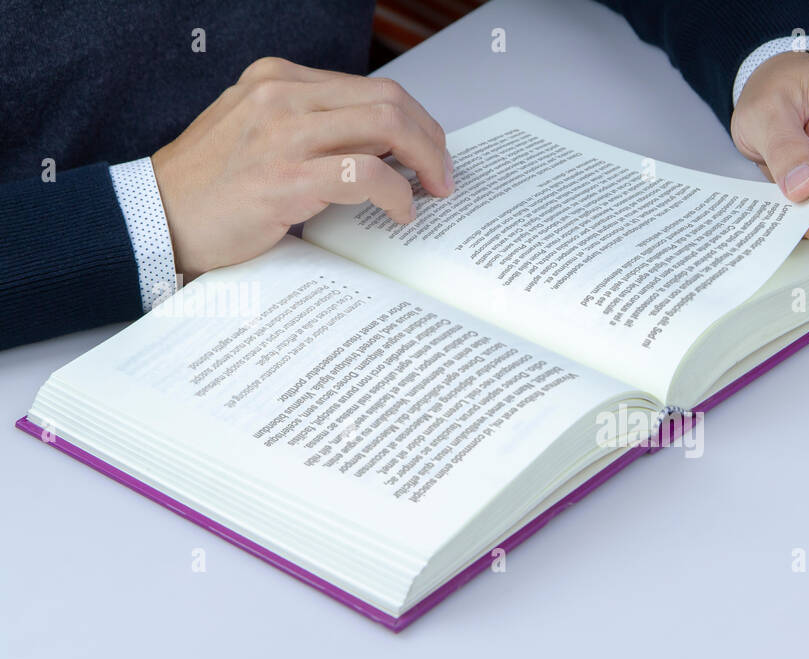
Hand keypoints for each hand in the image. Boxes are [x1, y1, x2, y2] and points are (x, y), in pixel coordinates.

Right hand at [151, 57, 453, 278]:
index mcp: (278, 79)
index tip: (431, 153)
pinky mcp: (285, 177)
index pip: (371, 88)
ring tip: (431, 193)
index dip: (415, 122)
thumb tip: (383, 148)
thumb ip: (312, 130)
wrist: (155, 220)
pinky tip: (400, 213)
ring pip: (386, 127)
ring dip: (424, 162)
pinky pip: (366, 174)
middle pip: (388, 100)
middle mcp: (281, 95)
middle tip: (443, 176)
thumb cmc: (210, 190)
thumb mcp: (259, 136)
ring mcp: (282, 133)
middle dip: (430, 139)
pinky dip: (396, 193)